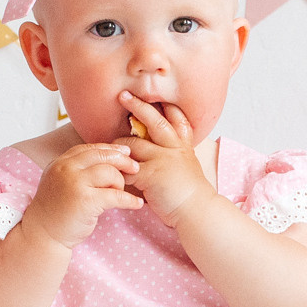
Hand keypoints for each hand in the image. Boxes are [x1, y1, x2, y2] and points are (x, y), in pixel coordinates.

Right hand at [19, 139, 139, 250]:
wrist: (43, 235)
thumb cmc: (56, 211)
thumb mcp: (61, 183)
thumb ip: (76, 170)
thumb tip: (106, 158)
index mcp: (60, 163)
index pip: (90, 148)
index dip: (110, 149)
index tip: (125, 153)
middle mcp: (66, 169)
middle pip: (102, 156)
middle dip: (123, 160)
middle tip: (135, 168)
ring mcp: (75, 184)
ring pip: (110, 173)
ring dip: (121, 183)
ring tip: (121, 193)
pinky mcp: (85, 201)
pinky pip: (115, 196)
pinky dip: (129, 200)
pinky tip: (137, 204)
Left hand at [117, 92, 214, 225]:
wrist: (197, 210)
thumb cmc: (191, 193)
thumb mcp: (187, 165)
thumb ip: (175, 154)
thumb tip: (157, 147)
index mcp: (183, 145)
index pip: (176, 117)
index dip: (165, 106)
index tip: (154, 95)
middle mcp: (174, 148)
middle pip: (154, 120)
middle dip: (137, 106)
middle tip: (123, 95)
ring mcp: (162, 159)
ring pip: (134, 143)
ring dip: (119, 144)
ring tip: (110, 146)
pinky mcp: (151, 175)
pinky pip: (127, 168)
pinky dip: (118, 170)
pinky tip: (111, 172)